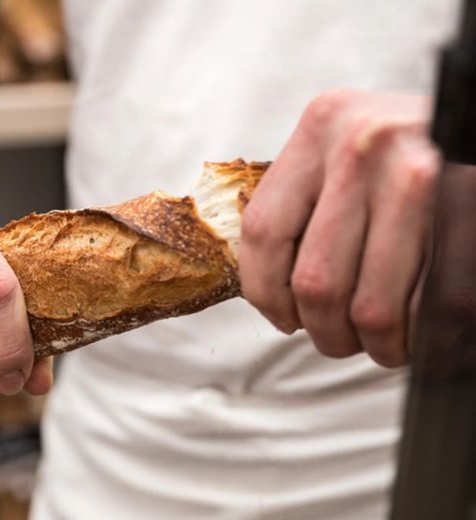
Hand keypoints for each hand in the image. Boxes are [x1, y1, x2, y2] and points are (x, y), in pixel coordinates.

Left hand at [239, 90, 439, 367]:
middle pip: (315, 281)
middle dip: (327, 331)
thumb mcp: (346, 149)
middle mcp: (365, 144)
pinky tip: (418, 332)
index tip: (283, 317)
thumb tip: (273, 294)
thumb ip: (306, 201)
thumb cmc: (409, 149)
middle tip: (339, 338)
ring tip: (382, 340)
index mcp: (321, 127)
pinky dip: (422, 340)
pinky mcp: (469, 209)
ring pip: (371, 309)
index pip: (263, 231)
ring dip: (376, 344)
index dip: (266, 293)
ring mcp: (420, 175)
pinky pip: (433, 310)